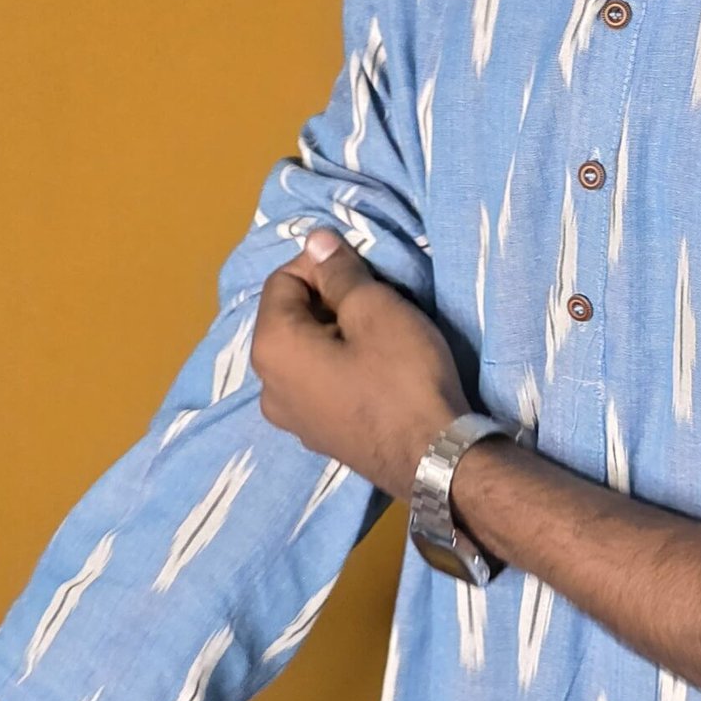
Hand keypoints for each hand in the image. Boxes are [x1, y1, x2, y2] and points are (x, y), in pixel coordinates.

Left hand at [251, 229, 467, 499]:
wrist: (435, 459)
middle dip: (329, 300)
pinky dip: (337, 366)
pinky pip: (316, 383)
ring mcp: (289, 418)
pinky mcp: (316, 436)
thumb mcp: (376, 310)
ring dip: (334, 333)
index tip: (367, 271)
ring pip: (304, 352)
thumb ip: (340, 272)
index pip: (283, 280)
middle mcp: (266, 385)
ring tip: (379, 336)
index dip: (324, 265)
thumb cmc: (403, 378)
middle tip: (377, 302)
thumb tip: (316, 241)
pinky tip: (375, 372)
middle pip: (289, 318)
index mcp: (271, 348)